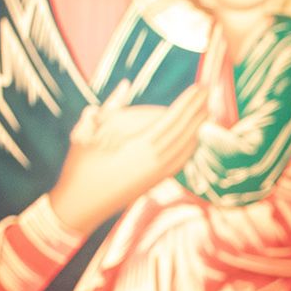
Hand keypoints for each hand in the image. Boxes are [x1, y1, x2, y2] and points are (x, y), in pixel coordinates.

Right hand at [45, 98, 207, 237]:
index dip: (187, 103)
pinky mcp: (155, 182)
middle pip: (184, 131)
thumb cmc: (80, 167)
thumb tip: (125, 84)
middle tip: (209, 91)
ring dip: (198, 128)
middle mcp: (154, 162)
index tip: (199, 87)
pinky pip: (180, 162)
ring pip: (185, 148)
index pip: (172, 120)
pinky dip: (190, 148)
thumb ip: (110, 107)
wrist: (81, 206)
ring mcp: (157, 174)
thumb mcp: (86, 133)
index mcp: (139, 147)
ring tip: (208, 110)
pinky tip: (196, 138)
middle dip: (197, 110)